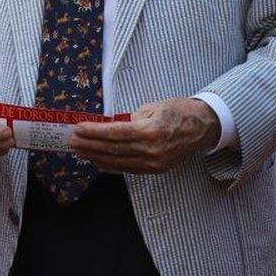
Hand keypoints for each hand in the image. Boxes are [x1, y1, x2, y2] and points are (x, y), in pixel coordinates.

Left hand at [69, 97, 220, 173]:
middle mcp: (151, 150)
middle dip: (89, 145)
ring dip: (96, 156)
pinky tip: (98, 161)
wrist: (204, 127)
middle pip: (113, 149)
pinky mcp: (156, 169)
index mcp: (150, 131)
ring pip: (118, 162)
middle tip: (71, 141)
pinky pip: (129, 169)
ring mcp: (154, 163)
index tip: (77, 128)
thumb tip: (109, 125)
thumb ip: (130, 118)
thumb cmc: (179, 111)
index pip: (114, 133)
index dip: (93, 132)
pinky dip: (111, 165)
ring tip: (80, 152)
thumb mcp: (153, 106)